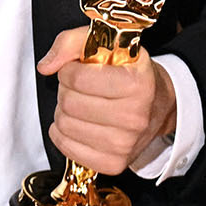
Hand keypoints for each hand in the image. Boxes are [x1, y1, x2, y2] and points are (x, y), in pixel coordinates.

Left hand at [39, 27, 176, 173]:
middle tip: (81, 88)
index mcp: (137, 85)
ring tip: (82, 105)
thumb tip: (46, 66)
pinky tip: (79, 123)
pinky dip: (64, 134)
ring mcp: (125, 144)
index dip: (69, 70)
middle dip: (66, 91)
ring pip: (64, 125)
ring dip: (64, 112)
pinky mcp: (113, 163)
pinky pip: (67, 147)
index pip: (77, 78)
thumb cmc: (128, 73)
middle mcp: (135, 118)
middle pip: (69, 103)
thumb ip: (70, 42)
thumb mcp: (107, 44)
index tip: (77, 69)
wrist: (158, 104)